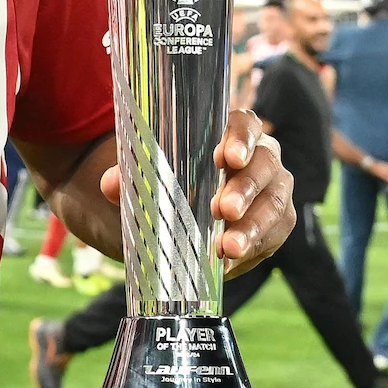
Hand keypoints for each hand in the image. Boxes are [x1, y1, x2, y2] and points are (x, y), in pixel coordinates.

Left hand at [105, 109, 293, 277]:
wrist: (177, 221)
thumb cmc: (166, 184)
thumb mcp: (143, 178)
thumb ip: (127, 176)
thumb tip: (110, 183)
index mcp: (231, 133)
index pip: (245, 124)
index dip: (241, 138)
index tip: (227, 158)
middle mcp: (261, 156)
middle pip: (264, 164)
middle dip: (244, 188)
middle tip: (222, 210)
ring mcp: (273, 190)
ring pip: (275, 203)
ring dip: (253, 226)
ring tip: (227, 248)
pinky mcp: (276, 224)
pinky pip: (272, 236)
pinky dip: (252, 249)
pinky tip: (228, 264)